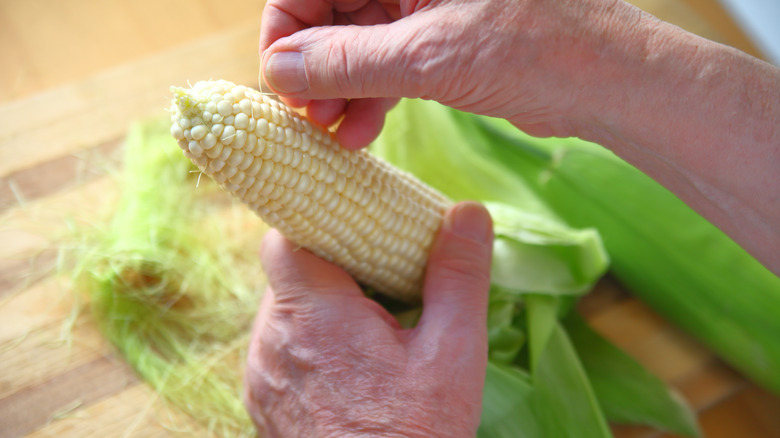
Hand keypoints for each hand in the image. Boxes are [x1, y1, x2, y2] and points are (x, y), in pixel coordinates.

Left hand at [244, 202, 493, 437]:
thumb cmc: (415, 436)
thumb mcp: (453, 353)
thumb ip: (458, 276)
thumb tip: (467, 213)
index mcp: (312, 316)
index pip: (284, 238)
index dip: (314, 221)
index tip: (354, 225)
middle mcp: (270, 342)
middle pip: (288, 274)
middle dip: (331, 266)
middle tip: (381, 277)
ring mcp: (262, 377)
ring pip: (284, 313)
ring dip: (322, 307)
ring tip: (374, 325)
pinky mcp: (265, 405)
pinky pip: (281, 351)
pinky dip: (311, 343)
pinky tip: (353, 366)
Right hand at [259, 0, 651, 147]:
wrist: (604, 81)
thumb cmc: (534, 49)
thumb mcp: (429, 56)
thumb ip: (348, 61)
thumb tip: (280, 68)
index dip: (288, 28)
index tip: (280, 79)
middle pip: (332, 13)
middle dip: (315, 68)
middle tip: (306, 118)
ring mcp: (425, 6)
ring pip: (357, 44)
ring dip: (339, 91)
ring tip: (330, 134)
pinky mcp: (440, 40)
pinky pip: (386, 65)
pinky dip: (370, 99)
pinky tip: (358, 135)